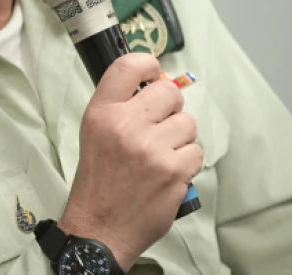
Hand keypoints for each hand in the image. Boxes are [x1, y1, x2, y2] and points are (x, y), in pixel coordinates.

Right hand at [58, 53, 203, 271]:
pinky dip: (187, 163)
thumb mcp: (94, 132)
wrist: (100, 226)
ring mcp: (151, 148)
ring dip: (179, 138)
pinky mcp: (174, 171)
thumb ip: (120, 105)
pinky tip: (168, 172)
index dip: (148, 65)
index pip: (128, 66)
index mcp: (101, 113)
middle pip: (169, 92)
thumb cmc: (99, 178)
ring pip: (187, 123)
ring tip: (160, 155)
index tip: (152, 75)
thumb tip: (154, 82)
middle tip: (158, 126)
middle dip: (169, 108)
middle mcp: (125, 125)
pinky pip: (196, 151)